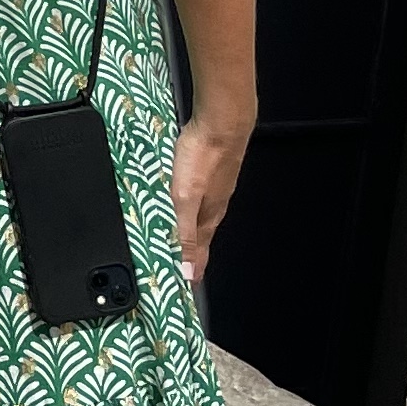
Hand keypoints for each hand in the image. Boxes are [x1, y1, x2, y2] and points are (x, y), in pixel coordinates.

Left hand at [172, 114, 253, 282]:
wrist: (222, 121)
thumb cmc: (205, 156)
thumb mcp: (185, 199)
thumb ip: (184, 233)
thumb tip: (188, 269)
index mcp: (207, 216)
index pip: (199, 252)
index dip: (192, 269)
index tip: (188, 284)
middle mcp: (214, 204)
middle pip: (200, 235)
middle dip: (192, 253)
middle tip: (186, 267)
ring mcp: (213, 186)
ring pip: (201, 215)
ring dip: (192, 230)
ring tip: (185, 240)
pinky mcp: (210, 170)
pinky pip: (199, 196)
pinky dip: (191, 207)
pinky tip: (186, 201)